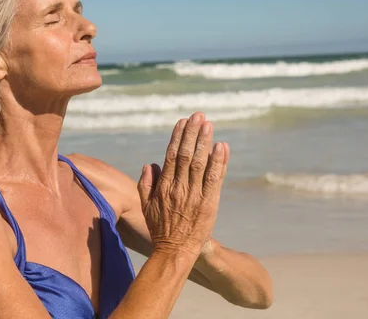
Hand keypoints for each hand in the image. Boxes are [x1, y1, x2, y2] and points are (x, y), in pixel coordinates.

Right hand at [137, 112, 229, 257]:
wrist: (175, 251)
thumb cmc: (160, 229)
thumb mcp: (146, 206)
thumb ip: (146, 184)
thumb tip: (150, 164)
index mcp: (163, 186)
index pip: (171, 155)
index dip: (178, 137)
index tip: (183, 121)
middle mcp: (179, 187)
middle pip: (186, 154)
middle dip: (192, 133)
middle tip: (198, 116)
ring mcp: (194, 195)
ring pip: (200, 163)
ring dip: (205, 142)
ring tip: (209, 124)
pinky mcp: (209, 203)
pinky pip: (214, 179)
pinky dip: (219, 162)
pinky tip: (222, 147)